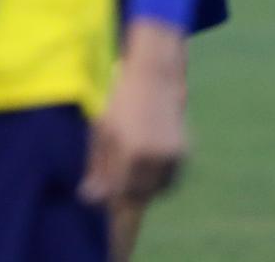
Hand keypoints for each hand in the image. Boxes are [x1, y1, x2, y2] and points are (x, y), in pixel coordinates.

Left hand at [80, 20, 187, 206]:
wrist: (155, 76)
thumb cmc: (122, 101)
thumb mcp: (102, 130)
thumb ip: (98, 166)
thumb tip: (89, 197)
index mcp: (131, 151)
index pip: (119, 191)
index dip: (109, 198)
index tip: (101, 195)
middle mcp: (155, 157)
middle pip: (139, 195)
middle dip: (125, 195)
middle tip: (114, 186)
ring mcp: (173, 155)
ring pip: (156, 190)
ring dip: (143, 189)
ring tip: (130, 171)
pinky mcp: (185, 152)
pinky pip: (170, 179)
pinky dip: (158, 180)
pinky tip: (146, 166)